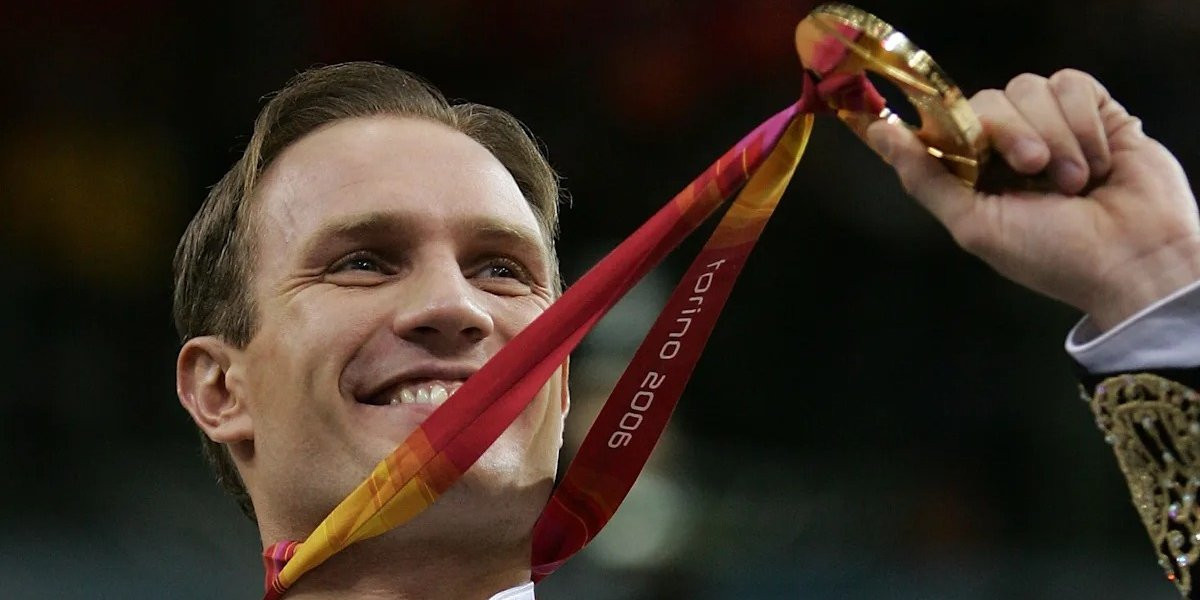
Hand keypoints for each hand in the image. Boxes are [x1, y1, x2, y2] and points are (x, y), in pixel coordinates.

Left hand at [866, 68, 1199, 329]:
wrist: (1134, 261)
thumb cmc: (1054, 257)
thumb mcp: (975, 225)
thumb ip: (925, 178)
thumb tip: (879, 134)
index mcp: (975, 171)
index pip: (947, 124)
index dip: (950, 126)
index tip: (963, 144)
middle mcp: (1009, 144)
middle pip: (987, 100)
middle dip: (1010, 133)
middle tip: (1034, 169)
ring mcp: (1052, 124)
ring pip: (1029, 88)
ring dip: (1053, 135)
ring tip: (1075, 181)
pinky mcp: (1095, 110)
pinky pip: (1072, 84)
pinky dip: (1083, 123)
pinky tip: (1098, 162)